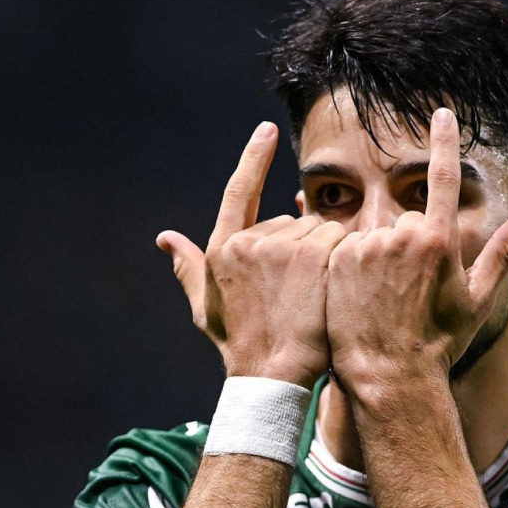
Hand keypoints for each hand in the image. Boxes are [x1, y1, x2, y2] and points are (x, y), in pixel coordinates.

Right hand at [158, 122, 345, 387]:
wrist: (273, 376)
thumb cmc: (241, 346)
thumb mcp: (207, 308)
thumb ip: (188, 268)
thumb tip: (164, 239)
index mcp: (221, 249)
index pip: (238, 191)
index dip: (253, 158)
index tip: (266, 131)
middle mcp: (247, 242)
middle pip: (292, 221)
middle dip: (302, 247)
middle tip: (299, 292)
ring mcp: (281, 246)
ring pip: (319, 230)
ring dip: (324, 254)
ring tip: (315, 294)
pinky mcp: (313, 254)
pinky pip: (339, 239)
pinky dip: (343, 257)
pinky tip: (335, 286)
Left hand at [325, 108, 507, 394]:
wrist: (387, 376)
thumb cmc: (440, 342)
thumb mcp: (480, 300)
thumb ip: (506, 252)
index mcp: (441, 240)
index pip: (444, 176)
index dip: (443, 140)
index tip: (441, 112)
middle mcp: (404, 235)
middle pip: (408, 220)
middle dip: (410, 246)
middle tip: (409, 291)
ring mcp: (367, 245)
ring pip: (377, 234)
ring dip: (380, 256)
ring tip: (382, 298)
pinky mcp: (337, 258)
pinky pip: (347, 246)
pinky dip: (352, 264)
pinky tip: (358, 295)